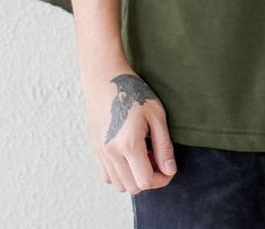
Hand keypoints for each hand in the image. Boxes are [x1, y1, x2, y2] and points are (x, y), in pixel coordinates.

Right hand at [83, 62, 176, 194]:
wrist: (105, 77)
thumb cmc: (132, 91)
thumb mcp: (156, 114)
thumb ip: (164, 145)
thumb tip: (169, 170)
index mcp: (128, 144)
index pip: (146, 181)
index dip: (162, 179)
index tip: (169, 168)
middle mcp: (111, 153)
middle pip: (133, 187)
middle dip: (149, 178)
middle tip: (157, 157)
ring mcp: (101, 153)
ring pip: (119, 185)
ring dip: (134, 177)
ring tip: (143, 154)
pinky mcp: (95, 149)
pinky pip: (107, 176)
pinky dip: (120, 174)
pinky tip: (129, 155)